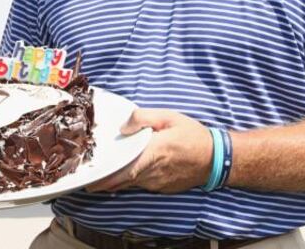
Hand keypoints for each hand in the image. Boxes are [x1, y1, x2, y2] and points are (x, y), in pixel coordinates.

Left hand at [87, 108, 212, 193]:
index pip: (125, 170)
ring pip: (131, 184)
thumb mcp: (169, 117)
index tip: (90, 181)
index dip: (106, 177)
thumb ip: (144, 117)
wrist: (216, 158)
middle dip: (104, 181)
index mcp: (154, 153)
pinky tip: (124, 174)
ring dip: (116, 181)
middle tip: (88, 179)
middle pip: (123, 180)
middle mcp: (153, 172)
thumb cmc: (193, 135)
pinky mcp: (162, 188)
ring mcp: (158, 183)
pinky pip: (141, 185)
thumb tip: (124, 126)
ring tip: (100, 176)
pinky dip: (130, 181)